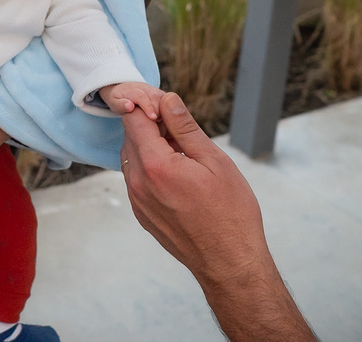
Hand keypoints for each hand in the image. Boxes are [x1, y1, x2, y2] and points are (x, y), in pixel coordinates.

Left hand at [99, 81, 164, 119]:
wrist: (125, 91)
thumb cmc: (120, 100)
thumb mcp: (115, 104)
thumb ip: (121, 105)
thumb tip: (130, 106)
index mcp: (132, 89)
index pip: (141, 96)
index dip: (148, 106)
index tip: (153, 117)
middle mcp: (145, 87)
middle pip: (155, 95)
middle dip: (158, 108)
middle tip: (158, 122)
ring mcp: (155, 90)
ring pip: (163, 97)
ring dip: (164, 110)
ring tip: (162, 122)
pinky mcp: (162, 95)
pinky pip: (168, 101)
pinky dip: (168, 110)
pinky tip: (167, 121)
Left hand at [120, 93, 315, 341]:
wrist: (229, 263)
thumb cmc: (230, 212)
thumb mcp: (214, 161)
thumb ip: (184, 127)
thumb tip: (167, 99)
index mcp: (155, 165)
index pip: (134, 119)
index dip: (147, 105)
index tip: (165, 104)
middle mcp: (138, 183)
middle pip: (130, 137)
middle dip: (149, 125)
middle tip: (178, 125)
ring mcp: (137, 201)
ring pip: (132, 158)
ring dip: (149, 147)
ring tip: (182, 152)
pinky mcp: (141, 214)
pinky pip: (137, 180)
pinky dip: (150, 168)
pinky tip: (177, 173)